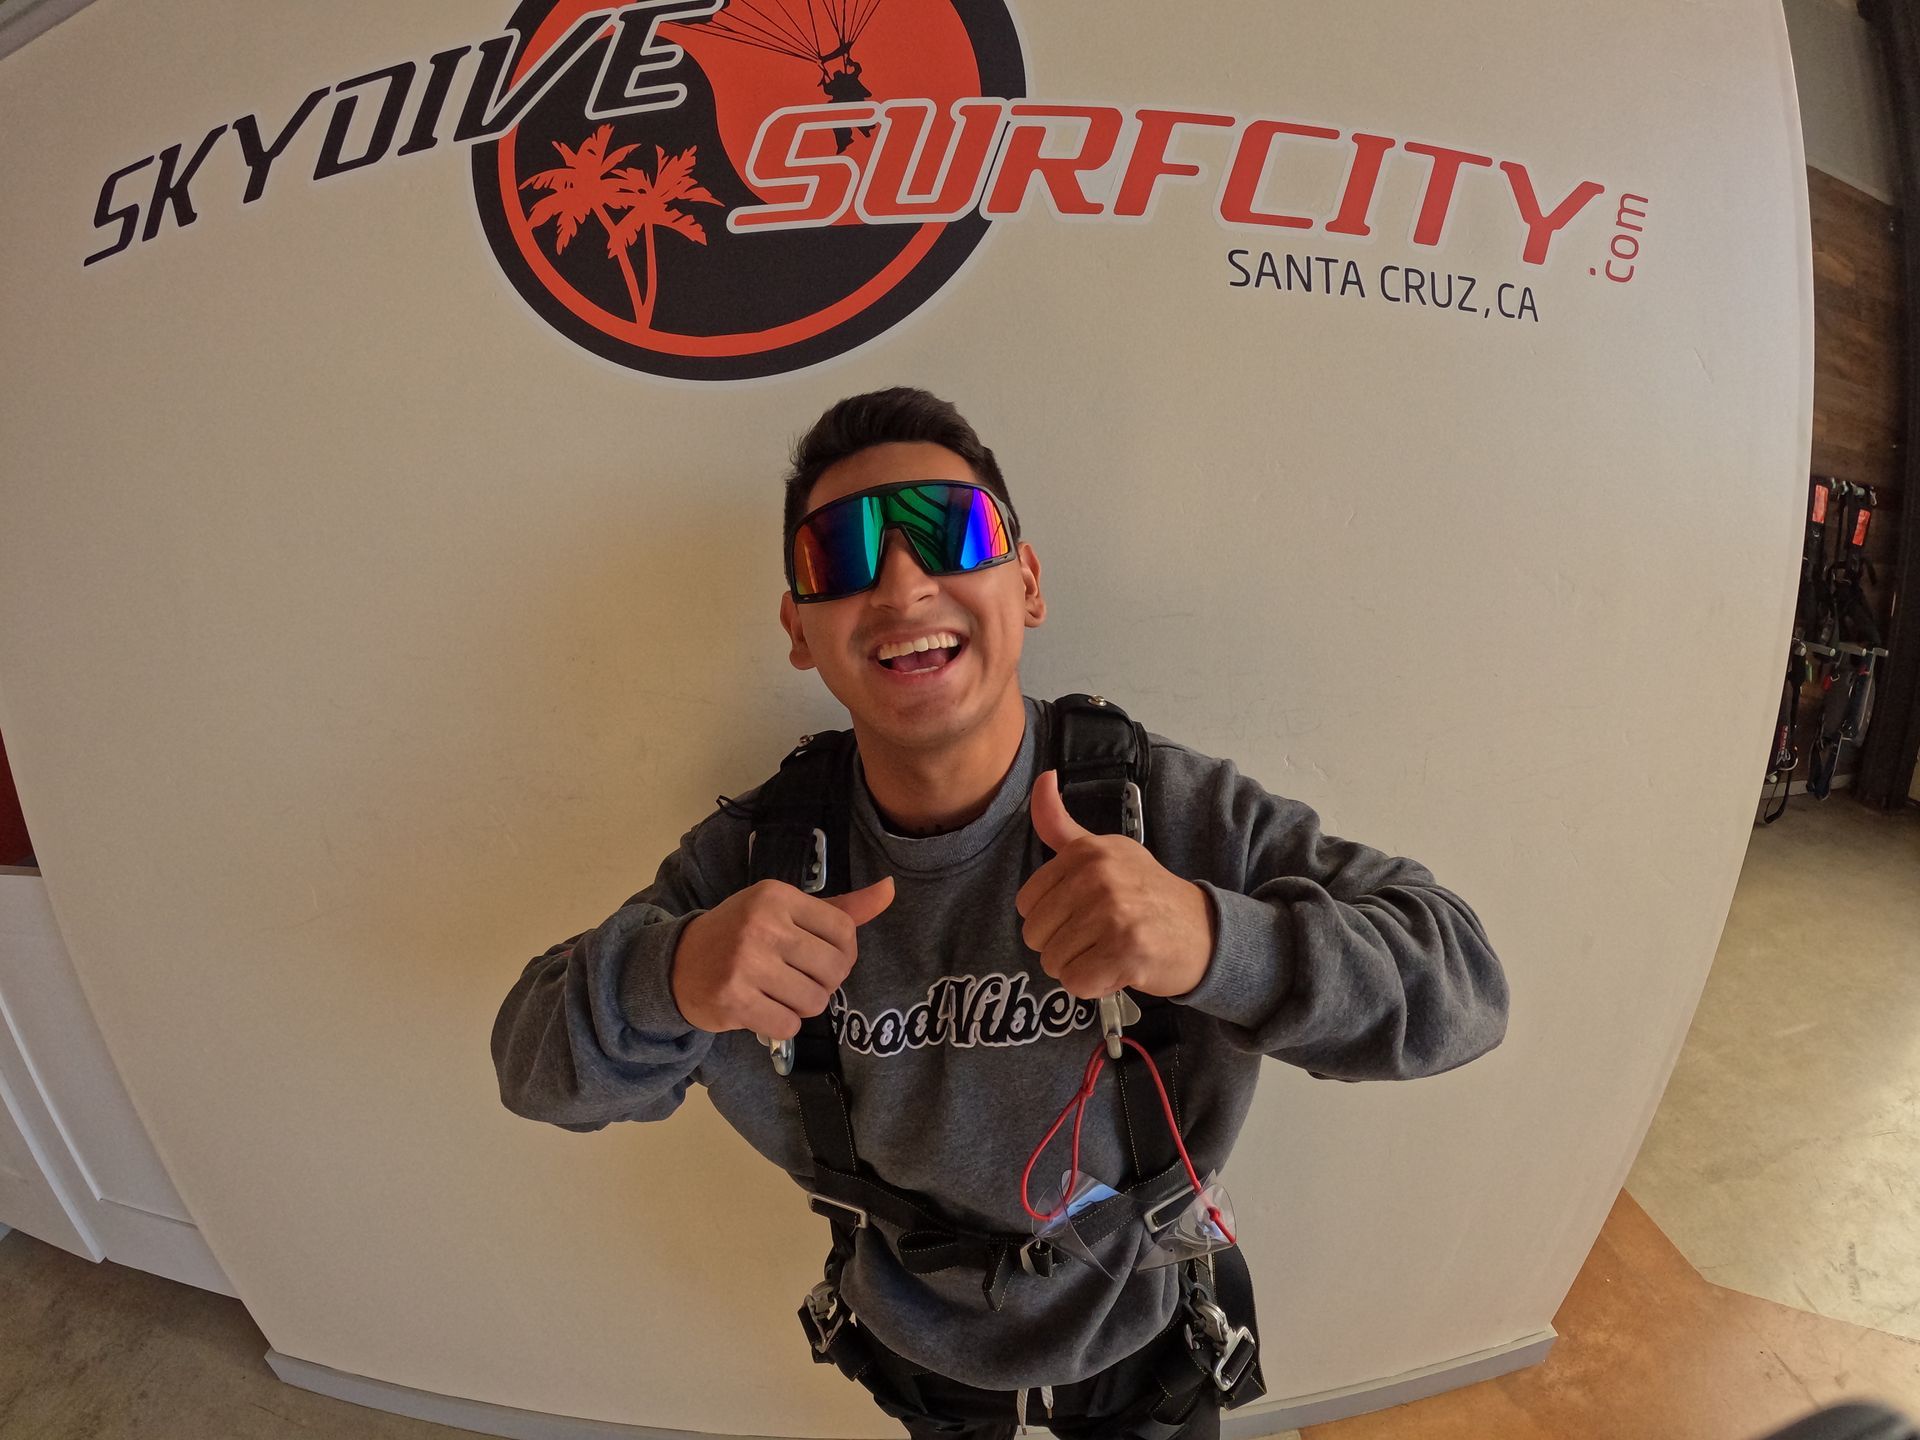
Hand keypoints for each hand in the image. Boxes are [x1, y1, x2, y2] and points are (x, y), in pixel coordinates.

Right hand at [671, 877, 894, 1037]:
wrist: (677, 963)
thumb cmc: (740, 933)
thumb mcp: (783, 910)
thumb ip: (838, 908)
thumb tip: (889, 890)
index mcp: (777, 896)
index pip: (844, 931)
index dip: (845, 953)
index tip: (824, 958)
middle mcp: (762, 925)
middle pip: (834, 969)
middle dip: (824, 983)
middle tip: (799, 979)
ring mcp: (746, 963)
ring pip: (814, 1001)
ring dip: (802, 1005)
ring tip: (779, 993)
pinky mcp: (734, 999)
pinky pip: (788, 1025)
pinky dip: (781, 1024)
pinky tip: (763, 1009)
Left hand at [1016, 771, 1214, 999]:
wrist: (1204, 931)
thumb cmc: (1147, 893)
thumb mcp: (1105, 851)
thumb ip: (1062, 825)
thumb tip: (1042, 778)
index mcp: (1087, 852)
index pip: (1026, 903)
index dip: (1051, 918)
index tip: (1083, 914)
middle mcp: (1098, 877)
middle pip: (1035, 936)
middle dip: (1062, 946)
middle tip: (1099, 937)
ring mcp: (1113, 913)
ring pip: (1054, 962)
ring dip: (1080, 966)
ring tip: (1111, 950)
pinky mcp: (1126, 951)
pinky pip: (1077, 983)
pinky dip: (1095, 985)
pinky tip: (1119, 969)